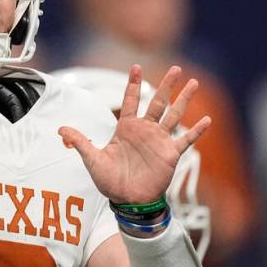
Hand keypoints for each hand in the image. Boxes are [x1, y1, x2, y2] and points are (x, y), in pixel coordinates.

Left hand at [59, 65, 209, 203]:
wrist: (127, 200)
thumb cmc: (110, 181)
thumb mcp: (92, 160)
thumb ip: (80, 142)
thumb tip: (60, 130)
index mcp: (126, 128)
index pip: (130, 100)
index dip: (133, 83)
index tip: (136, 65)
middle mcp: (145, 130)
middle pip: (157, 102)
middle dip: (166, 85)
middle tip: (176, 68)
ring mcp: (159, 140)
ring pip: (174, 115)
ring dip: (184, 100)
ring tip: (194, 83)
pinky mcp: (170, 154)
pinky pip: (186, 139)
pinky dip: (196, 130)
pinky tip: (207, 120)